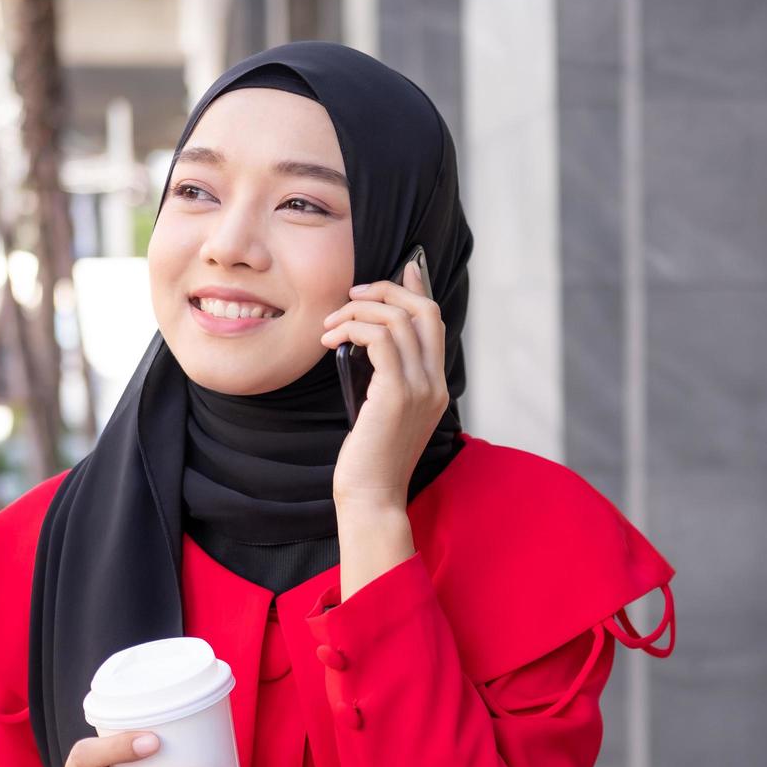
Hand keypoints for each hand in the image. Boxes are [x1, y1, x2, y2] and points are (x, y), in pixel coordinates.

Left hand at [321, 259, 448, 509]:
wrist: (371, 497)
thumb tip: (367, 344)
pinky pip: (379, 339)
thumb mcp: (383, 412)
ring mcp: (420, 388)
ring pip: (397, 320)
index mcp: (436, 386)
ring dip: (358, 311)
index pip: (434, 322)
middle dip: (386, 290)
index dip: (417, 288)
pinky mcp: (397, 394)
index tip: (401, 268)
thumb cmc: (369, 460)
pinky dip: (353, 328)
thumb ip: (386, 379)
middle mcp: (434, 383)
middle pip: (423, 310)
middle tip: (351, 294)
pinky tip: (332, 339)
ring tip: (330, 325)